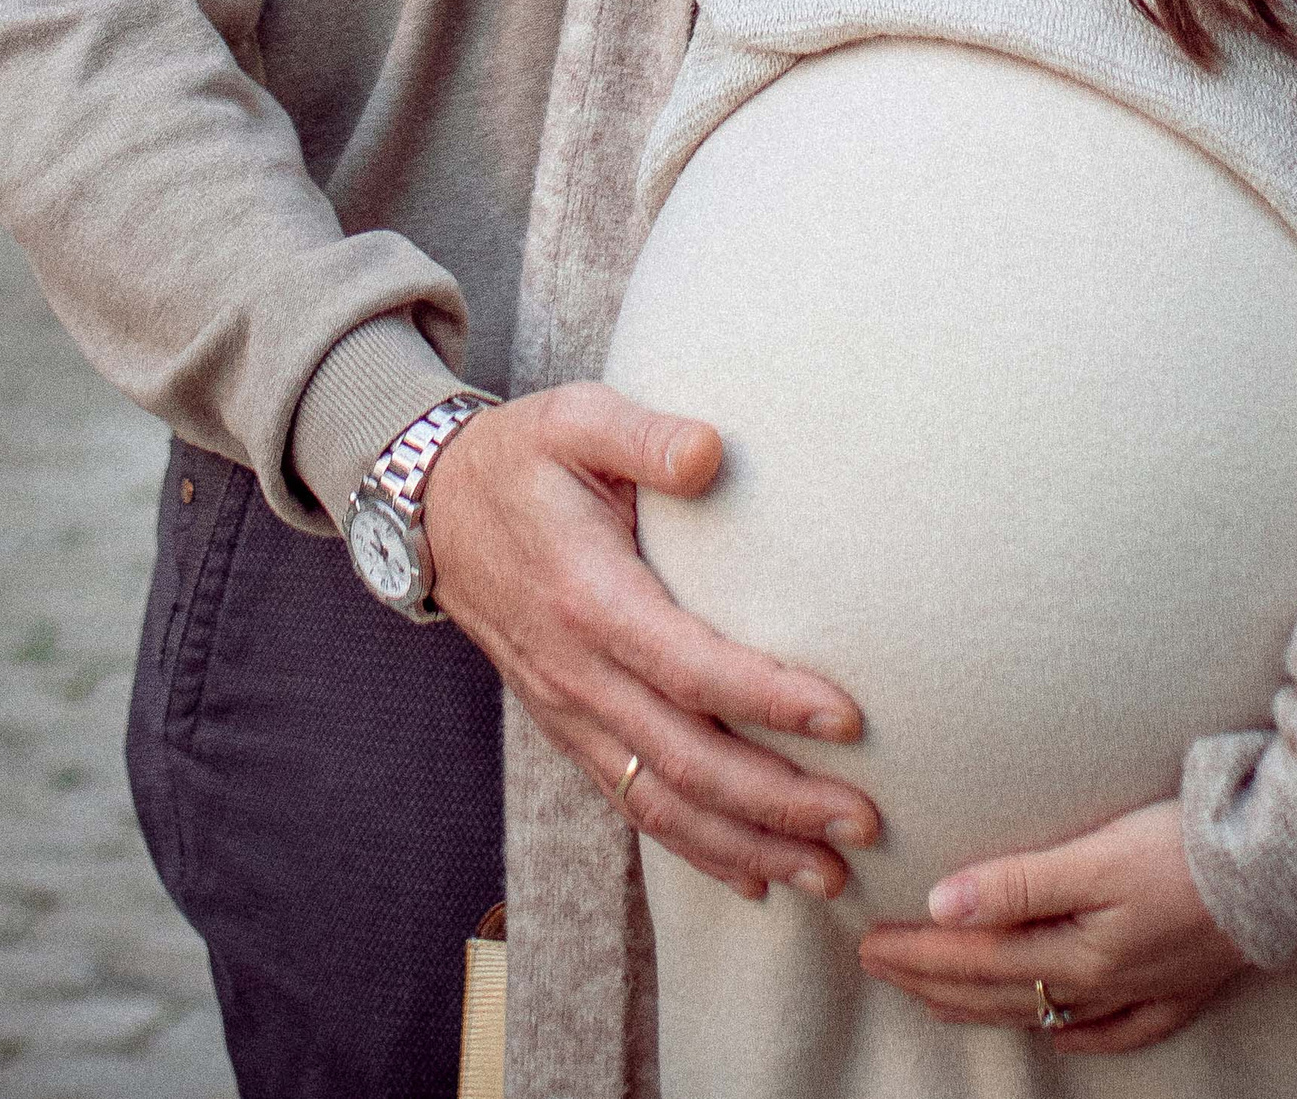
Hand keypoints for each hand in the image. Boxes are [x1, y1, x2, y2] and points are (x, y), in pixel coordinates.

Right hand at [421, 382, 879, 901]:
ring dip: (747, 845)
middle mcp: (577, 671)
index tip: (847, 720)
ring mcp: (569, 710)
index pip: (690, 667)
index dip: (769, 699)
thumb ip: (645, 435)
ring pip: (662, 802)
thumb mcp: (576, 419)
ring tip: (827, 876)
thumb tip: (712, 451)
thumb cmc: (521, 458)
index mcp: (589, 596)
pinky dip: (694, 849)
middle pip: (687, 759)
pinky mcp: (567, 727)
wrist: (434, 509)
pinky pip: (632, 803)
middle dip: (779, 802)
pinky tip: (754, 875)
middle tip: (863, 821)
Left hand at [857, 799, 1248, 1048]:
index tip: (867, 944)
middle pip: (1001, 989)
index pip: (975, 958)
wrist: (1284, 871)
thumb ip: (1019, 882)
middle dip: (933, 980)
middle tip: (879, 967)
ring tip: (939, 999)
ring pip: (1046, 1009)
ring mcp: (1143, 989)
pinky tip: (1058, 1034)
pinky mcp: (1182, 987)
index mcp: (1076, 950)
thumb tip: (943, 906)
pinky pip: (1116, 1029)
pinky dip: (1078, 1033)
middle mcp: (1103, 981)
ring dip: (986, 1005)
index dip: (917, 954)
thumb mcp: (1096, 856)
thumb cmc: (1187, 849)